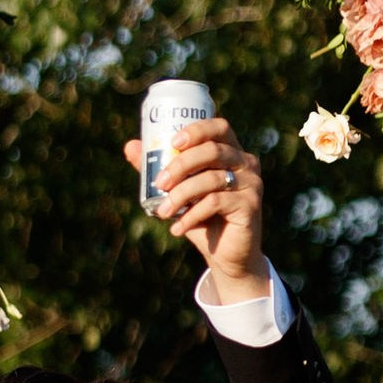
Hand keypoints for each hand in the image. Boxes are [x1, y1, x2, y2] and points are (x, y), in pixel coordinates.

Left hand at [125, 113, 269, 298]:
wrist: (226, 255)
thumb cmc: (203, 218)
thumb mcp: (179, 191)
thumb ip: (160, 169)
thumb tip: (130, 146)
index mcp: (231, 152)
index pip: (219, 127)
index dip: (197, 130)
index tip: (172, 142)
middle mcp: (246, 163)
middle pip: (213, 151)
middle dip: (181, 165)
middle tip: (160, 183)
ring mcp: (251, 183)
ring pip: (211, 179)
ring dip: (181, 195)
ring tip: (162, 212)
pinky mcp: (250, 205)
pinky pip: (215, 202)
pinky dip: (191, 215)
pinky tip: (177, 228)